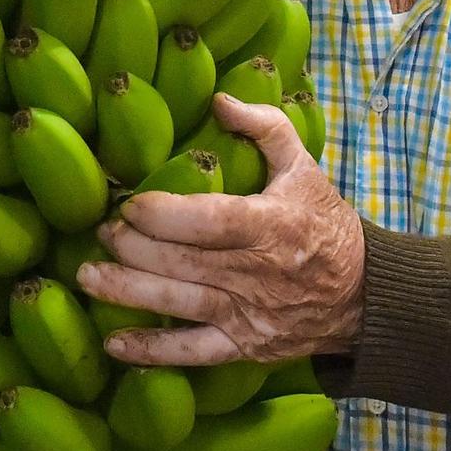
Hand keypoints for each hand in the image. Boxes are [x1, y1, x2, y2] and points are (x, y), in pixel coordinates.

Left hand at [77, 92, 365, 365]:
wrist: (363, 296)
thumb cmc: (323, 223)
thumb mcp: (304, 167)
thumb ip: (264, 128)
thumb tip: (219, 98)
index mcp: (272, 224)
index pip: (210, 220)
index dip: (163, 214)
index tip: (130, 205)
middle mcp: (257, 272)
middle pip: (182, 261)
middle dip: (132, 247)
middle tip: (103, 231)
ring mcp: (248, 314)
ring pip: (178, 303)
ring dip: (127, 291)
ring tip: (87, 276)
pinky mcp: (244, 346)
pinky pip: (192, 352)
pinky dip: (152, 351)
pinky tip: (114, 344)